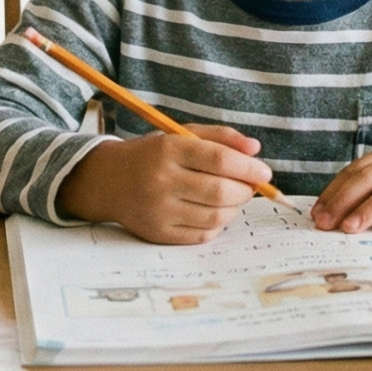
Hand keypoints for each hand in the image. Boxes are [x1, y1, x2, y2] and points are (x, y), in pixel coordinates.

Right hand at [56, 125, 273, 243]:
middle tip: (250, 186)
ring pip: (217, 216)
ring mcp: (159, 210)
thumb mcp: (180, 135)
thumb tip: (255, 150)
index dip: (249, 168)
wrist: (107, 180)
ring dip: (235, 208)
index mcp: (168, 149)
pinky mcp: (158, 233)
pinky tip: (213, 212)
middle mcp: (161, 180)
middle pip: (221, 192)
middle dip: (246, 190)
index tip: (264, 172)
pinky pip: (203, 235)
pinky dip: (217, 224)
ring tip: (232, 197)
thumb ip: (220, 138)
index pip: (219, 160)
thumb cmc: (151, 155)